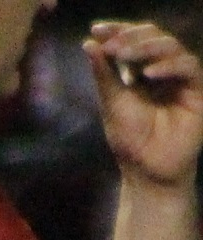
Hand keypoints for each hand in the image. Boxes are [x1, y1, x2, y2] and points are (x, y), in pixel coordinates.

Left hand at [83, 21, 202, 188]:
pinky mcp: (197, 90)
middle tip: (111, 45)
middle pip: (153, 37)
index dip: (117, 31)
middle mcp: (162, 71)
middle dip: (130, 37)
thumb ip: (103, 74)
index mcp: (140, 71)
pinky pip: (188, 67)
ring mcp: (181, 79)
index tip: (96, 28)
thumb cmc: (130, 139)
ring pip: (171, 47)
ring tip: (124, 55)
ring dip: (146, 47)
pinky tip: (148, 74)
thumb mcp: (112, 102)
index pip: (132, 42)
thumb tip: (88, 43)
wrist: (147, 169)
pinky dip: (168, 66)